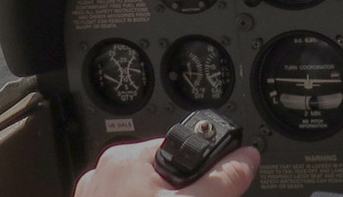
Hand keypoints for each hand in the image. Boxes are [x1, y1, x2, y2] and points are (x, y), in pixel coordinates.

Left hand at [74, 138, 258, 196]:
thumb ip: (221, 181)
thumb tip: (246, 158)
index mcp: (127, 160)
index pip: (178, 150)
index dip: (198, 173)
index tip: (205, 192)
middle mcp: (105, 173)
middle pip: (162, 174)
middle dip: (180, 193)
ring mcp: (96, 196)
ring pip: (144, 193)